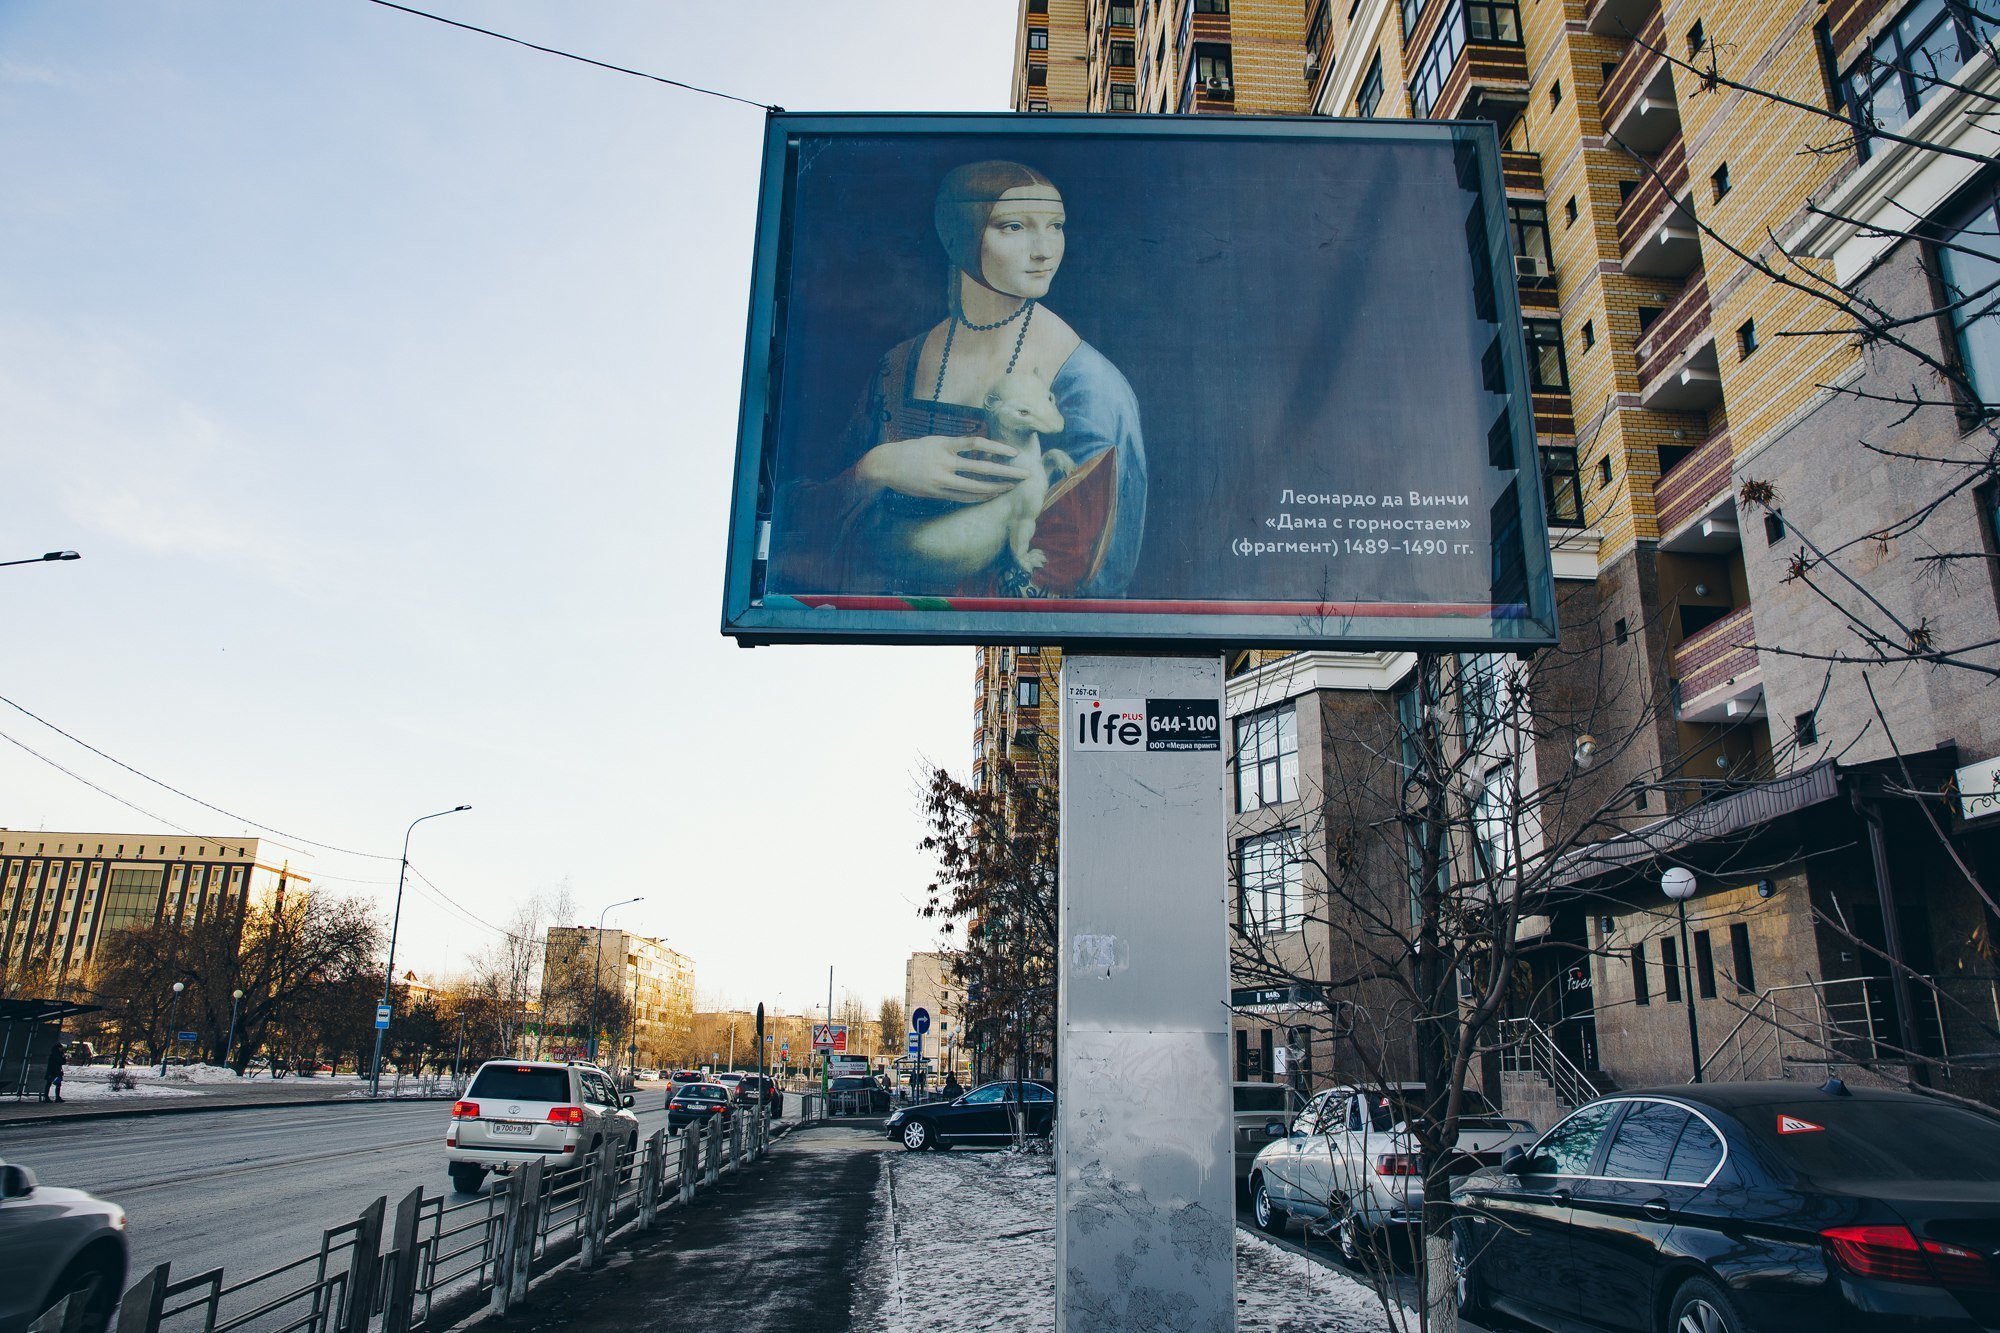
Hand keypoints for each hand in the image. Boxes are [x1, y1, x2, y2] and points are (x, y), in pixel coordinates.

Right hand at [856, 434, 1029, 501]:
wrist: (885, 465)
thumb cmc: (912, 450)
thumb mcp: (933, 441)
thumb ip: (955, 445)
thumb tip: (980, 447)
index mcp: (944, 444)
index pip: (977, 443)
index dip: (997, 448)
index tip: (1013, 453)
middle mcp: (944, 461)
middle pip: (982, 468)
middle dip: (1006, 472)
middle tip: (1025, 474)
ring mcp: (940, 479)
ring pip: (975, 487)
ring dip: (995, 488)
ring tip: (1010, 487)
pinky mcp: (936, 493)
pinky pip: (963, 497)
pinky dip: (979, 497)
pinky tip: (991, 496)